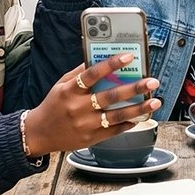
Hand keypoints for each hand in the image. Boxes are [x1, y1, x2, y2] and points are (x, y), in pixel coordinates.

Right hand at [22, 53, 160, 155]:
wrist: (39, 133)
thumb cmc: (53, 106)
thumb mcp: (61, 85)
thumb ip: (79, 73)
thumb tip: (100, 59)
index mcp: (69, 91)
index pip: (93, 74)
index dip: (111, 64)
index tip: (129, 56)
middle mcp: (78, 108)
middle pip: (110, 96)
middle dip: (134, 88)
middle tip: (151, 81)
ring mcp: (85, 125)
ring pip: (117, 116)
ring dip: (139, 108)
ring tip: (155, 101)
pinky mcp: (91, 138)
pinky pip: (114, 130)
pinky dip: (129, 123)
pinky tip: (140, 117)